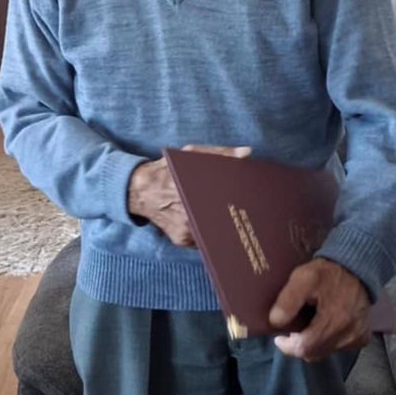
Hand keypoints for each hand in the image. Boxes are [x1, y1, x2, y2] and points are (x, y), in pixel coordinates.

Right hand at [127, 144, 250, 245]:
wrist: (140, 190)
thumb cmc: (168, 170)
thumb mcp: (191, 154)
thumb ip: (219, 153)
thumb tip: (246, 154)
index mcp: (192, 190)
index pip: (224, 201)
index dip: (241, 203)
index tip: (255, 202)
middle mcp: (188, 214)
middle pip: (223, 221)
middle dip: (236, 217)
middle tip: (253, 214)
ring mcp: (185, 230)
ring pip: (215, 233)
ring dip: (226, 227)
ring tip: (240, 221)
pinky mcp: (182, 240)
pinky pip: (204, 240)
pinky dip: (212, 233)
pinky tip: (220, 225)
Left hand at [269, 257, 371, 361]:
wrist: (356, 268)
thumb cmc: (327, 273)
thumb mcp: (303, 277)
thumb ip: (288, 300)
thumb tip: (276, 322)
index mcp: (335, 320)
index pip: (305, 349)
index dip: (288, 346)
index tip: (280, 337)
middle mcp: (349, 333)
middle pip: (314, 353)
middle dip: (300, 344)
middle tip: (294, 327)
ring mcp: (357, 337)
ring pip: (325, 352)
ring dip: (313, 343)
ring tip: (309, 324)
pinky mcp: (362, 338)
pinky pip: (337, 348)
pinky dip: (327, 341)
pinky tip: (325, 326)